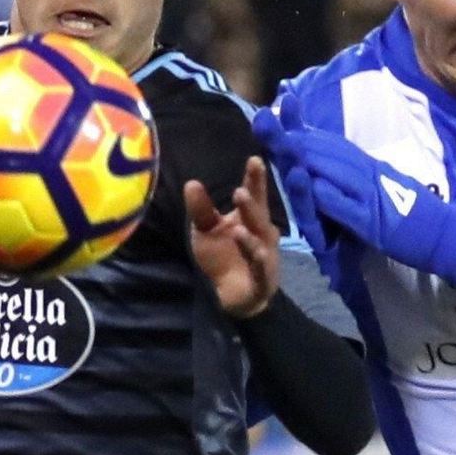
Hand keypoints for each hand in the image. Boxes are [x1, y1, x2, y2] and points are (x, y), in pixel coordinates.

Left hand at [185, 156, 279, 317]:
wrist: (233, 295)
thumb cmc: (223, 255)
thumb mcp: (206, 230)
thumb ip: (201, 209)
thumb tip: (191, 183)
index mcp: (251, 218)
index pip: (254, 195)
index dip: (255, 179)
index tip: (255, 159)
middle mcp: (262, 234)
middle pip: (257, 217)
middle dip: (250, 206)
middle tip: (240, 192)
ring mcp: (264, 257)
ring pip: (258, 244)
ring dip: (250, 237)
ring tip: (238, 228)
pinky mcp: (262, 279)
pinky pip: (261, 270)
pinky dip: (260, 263)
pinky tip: (258, 254)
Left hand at [253, 95, 455, 283]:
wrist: (445, 235)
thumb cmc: (414, 214)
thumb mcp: (383, 185)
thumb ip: (358, 173)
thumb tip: (333, 161)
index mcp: (368, 166)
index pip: (331, 141)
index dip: (304, 125)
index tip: (282, 104)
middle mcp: (368, 173)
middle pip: (327, 149)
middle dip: (294, 134)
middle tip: (266, 119)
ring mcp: (370, 195)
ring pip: (333, 170)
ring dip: (305, 156)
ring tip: (279, 142)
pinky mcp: (372, 222)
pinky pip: (344, 205)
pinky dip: (324, 193)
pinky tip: (306, 184)